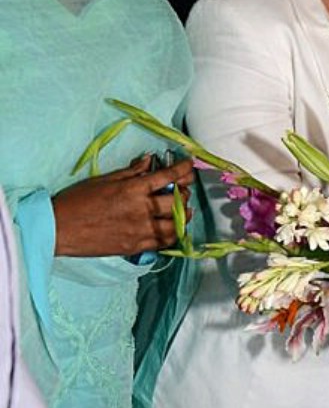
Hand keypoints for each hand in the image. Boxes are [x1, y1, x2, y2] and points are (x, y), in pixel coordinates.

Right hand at [53, 155, 194, 257]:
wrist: (60, 228)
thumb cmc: (78, 200)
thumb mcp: (105, 180)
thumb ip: (131, 172)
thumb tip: (149, 160)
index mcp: (133, 189)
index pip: (168, 176)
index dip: (183, 169)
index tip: (189, 165)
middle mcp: (142, 210)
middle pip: (178, 201)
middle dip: (185, 192)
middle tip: (183, 189)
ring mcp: (141, 230)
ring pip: (176, 225)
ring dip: (183, 216)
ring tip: (183, 211)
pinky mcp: (137, 247)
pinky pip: (164, 242)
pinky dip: (172, 234)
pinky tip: (171, 229)